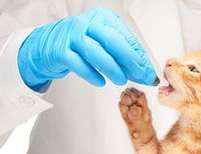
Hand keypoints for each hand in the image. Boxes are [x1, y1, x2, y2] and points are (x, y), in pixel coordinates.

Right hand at [17, 8, 158, 91]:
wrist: (46, 46)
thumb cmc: (81, 45)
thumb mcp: (105, 45)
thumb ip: (125, 58)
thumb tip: (147, 74)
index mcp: (103, 19)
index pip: (126, 38)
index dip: (140, 57)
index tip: (149, 73)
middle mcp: (87, 23)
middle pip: (113, 41)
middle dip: (130, 61)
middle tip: (141, 77)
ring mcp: (71, 35)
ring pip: (95, 51)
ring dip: (112, 68)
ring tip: (122, 80)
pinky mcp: (59, 50)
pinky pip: (77, 63)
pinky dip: (91, 74)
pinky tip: (101, 82)